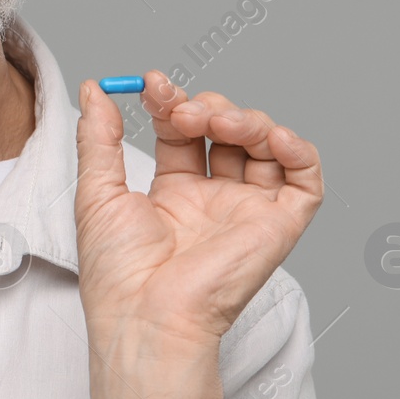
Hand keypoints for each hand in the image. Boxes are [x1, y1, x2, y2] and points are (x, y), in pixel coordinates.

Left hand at [73, 71, 322, 349]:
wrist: (145, 314)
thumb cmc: (117, 270)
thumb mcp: (97, 191)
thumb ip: (99, 137)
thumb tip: (94, 90)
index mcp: (173, 194)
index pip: (182, 132)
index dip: (171, 102)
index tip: (151, 83)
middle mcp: (214, 200)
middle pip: (226, 132)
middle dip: (205, 107)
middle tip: (182, 112)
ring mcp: (247, 211)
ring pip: (264, 145)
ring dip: (244, 118)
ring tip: (213, 122)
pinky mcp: (279, 225)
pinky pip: (306, 180)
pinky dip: (298, 149)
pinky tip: (271, 136)